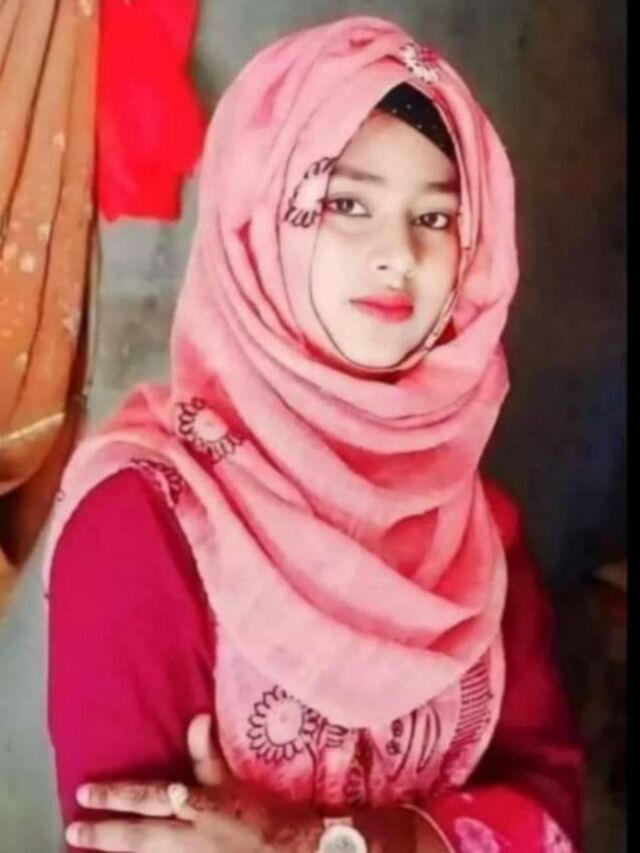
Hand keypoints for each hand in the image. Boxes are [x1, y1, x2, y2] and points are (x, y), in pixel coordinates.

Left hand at [66, 714, 315, 851]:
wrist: (297, 851)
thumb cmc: (264, 813)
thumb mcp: (235, 781)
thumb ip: (209, 755)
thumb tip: (197, 717)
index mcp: (201, 805)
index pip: (151, 798)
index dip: (118, 795)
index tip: (86, 792)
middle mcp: (191, 837)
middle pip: (139, 836)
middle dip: (104, 833)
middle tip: (74, 829)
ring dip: (117, 852)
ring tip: (88, 847)